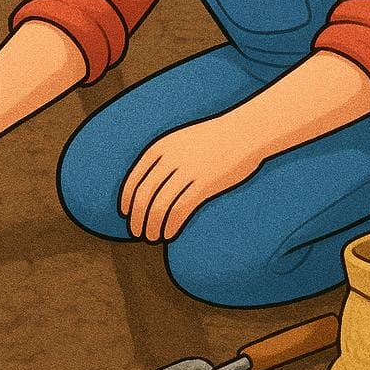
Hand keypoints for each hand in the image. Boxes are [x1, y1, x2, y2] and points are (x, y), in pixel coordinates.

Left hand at [118, 116, 264, 242]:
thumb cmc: (213, 138)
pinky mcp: (205, 184)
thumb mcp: (181, 140)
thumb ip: (164, 156)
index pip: (134, 179)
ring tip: (152, 237)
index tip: (125, 213)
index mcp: (161, 146)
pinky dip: (170, 226)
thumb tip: (149, 183)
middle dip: (136, 218)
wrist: (243, 132)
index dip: (127, 199)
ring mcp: (188, 171)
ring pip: (159, 206)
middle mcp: (170, 158)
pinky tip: (168, 234)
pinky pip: (180, 210)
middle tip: (136, 232)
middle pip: (144, 195)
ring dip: (152, 226)